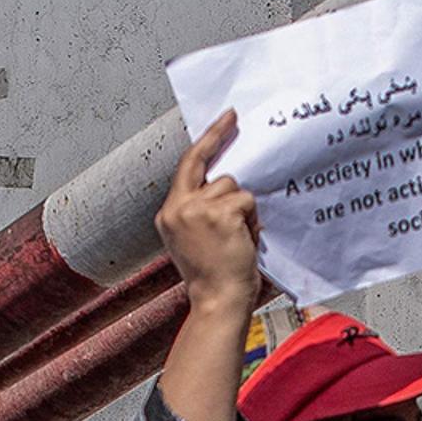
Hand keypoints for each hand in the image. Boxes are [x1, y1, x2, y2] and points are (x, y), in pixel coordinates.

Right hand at [158, 111, 264, 318]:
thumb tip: (228, 183)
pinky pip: (247, 201)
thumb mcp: (196, 239)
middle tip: (234, 119)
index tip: (225, 119)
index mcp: (169, 214)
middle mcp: (178, 208)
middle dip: (226, 155)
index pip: (188, 166)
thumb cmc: (214, 277)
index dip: (208, 140)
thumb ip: (201, 210)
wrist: (218, 302)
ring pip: (233, 187)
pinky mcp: (219, 213)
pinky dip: (252, 220)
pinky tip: (245, 240)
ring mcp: (197, 209)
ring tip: (239, 238)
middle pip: (215, 172)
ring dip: (244, 210)